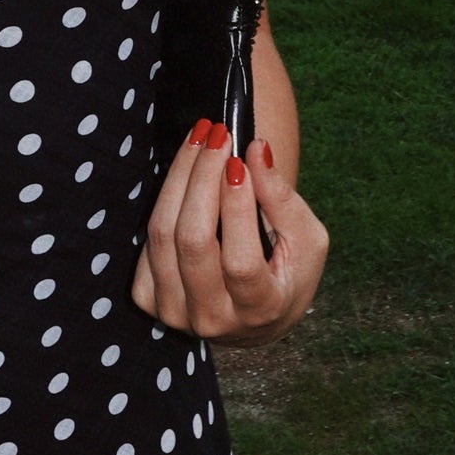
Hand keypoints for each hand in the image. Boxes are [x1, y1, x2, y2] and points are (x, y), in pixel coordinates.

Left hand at [131, 122, 328, 346]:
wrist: (255, 316)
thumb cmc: (288, 273)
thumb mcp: (306, 240)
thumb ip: (282, 199)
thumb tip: (256, 149)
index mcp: (260, 309)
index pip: (240, 261)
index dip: (236, 210)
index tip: (237, 160)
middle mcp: (213, 319)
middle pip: (193, 242)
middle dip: (202, 179)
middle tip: (216, 135)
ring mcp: (175, 313)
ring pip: (163, 236)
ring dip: (179, 178)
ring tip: (199, 140)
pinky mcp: (150, 300)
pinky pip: (148, 242)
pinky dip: (166, 201)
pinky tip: (185, 173)